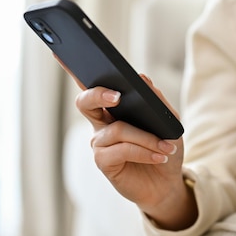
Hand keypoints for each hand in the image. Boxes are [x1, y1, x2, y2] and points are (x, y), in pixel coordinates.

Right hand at [74, 73, 196, 229]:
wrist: (169, 182)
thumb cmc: (166, 147)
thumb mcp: (169, 122)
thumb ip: (156, 100)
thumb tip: (141, 77)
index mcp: (114, 108)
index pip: (92, 85)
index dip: (76, 71)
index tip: (66, 54)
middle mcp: (102, 124)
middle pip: (85, 102)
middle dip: (98, 94)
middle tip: (117, 95)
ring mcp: (100, 144)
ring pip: (117, 130)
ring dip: (146, 138)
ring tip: (166, 146)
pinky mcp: (104, 163)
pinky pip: (121, 150)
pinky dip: (144, 151)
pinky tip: (160, 155)